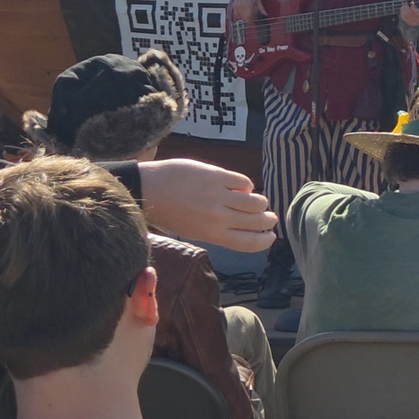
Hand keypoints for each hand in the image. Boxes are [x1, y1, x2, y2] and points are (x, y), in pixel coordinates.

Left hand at [137, 160, 277, 251]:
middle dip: (268, 220)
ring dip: (261, 203)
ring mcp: (219, 195)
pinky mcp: (217, 176)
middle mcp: (218, 217)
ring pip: (256, 202)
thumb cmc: (168, 212)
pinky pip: (244, 182)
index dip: (265, 240)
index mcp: (212, 234)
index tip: (271, 236)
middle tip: (270, 218)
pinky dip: (246, 186)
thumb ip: (218, 229)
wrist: (147, 189)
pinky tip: (240, 187)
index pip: (249, 242)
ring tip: (258, 202)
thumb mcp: (193, 229)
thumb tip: (243, 223)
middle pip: (258, 221)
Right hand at [230, 0, 262, 28]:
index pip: (249, 18)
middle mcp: (242, 6)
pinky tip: (244, 13)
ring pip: (240, 17)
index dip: (251, 22)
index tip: (254, 23)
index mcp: (249, 5)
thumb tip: (266, 14)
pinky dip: (239, 15)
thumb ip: (262, 9)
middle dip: (248, 20)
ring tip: (248, 15)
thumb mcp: (258, 1)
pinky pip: (236, 14)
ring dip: (244, 18)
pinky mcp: (234, 6)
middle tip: (252, 19)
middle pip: (244, 18)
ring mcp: (237, 6)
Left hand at [399, 0, 418, 26]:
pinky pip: (403, 17)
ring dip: (403, 8)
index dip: (413, 6)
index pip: (417, 11)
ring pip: (406, 15)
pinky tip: (404, 9)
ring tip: (405, 5)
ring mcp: (416, 21)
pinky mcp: (410, 23)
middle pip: (410, 13)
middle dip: (406, 6)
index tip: (411, 2)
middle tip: (406, 3)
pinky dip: (402, 12)